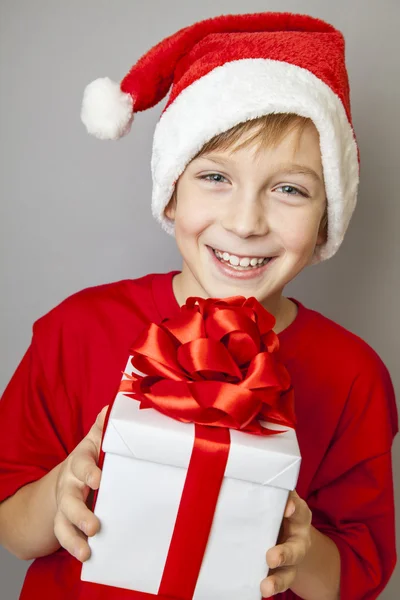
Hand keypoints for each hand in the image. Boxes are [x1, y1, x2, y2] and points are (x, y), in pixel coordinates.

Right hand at [53, 406, 107, 561]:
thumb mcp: (97, 441)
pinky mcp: (65, 522)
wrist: (69, 476)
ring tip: (86, 551)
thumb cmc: (92, 457)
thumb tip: (112, 406)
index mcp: (80, 462)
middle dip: (80, 513)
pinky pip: (64, 536)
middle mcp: (69, 484)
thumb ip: (104, 427)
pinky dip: (73, 547)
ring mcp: (64, 505)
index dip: (88, 471)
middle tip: (94, 526)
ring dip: (72, 537)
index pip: (81, 464)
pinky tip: (86, 556)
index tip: (99, 480)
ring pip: (62, 522)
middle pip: (68, 499)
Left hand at [260, 490, 312, 597]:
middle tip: (271, 557)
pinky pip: (279, 582)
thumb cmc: (277, 510)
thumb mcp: (277, 498)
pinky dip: (271, 586)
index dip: (293, 507)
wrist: (289, 532)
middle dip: (284, 554)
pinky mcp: (282, 572)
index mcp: (298, 515)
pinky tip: (261, 590)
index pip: (299, 509)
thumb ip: (269, 490)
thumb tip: (244, 472)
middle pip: (295, 548)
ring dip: (277, 580)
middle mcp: (299, 538)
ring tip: (265, 587)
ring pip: (289, 572)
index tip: (286, 508)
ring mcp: (292, 559)